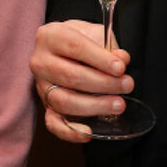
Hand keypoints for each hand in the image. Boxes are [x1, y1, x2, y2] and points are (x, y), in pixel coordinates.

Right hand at [29, 19, 132, 142]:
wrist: (61, 48)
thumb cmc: (80, 40)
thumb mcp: (94, 34)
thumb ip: (108, 46)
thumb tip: (121, 60)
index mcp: (50, 36)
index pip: (75, 47)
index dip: (99, 59)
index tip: (121, 68)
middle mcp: (40, 61)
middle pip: (70, 76)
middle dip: (103, 84)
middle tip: (127, 85)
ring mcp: (40, 85)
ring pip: (63, 101)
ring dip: (94, 106)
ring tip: (118, 105)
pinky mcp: (44, 106)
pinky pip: (52, 123)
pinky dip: (70, 132)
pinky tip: (89, 133)